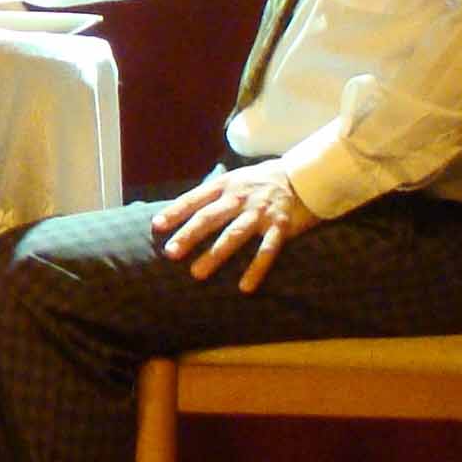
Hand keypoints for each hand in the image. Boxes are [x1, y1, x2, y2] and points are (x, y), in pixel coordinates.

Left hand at [150, 162, 316, 291]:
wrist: (305, 175)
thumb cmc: (261, 181)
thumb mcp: (235, 180)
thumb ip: (212, 196)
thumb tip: (179, 213)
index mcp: (226, 185)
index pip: (195, 198)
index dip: (175, 211)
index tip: (157, 226)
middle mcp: (240, 197)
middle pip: (210, 217)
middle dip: (188, 235)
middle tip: (170, 253)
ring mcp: (260, 212)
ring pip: (234, 234)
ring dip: (215, 254)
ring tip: (196, 273)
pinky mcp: (281, 225)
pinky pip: (267, 250)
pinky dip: (256, 269)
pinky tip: (245, 287)